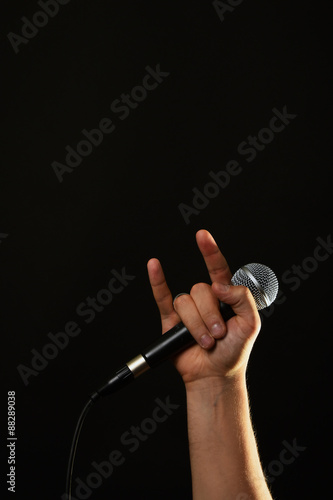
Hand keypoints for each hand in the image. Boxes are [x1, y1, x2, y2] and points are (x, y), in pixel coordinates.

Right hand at [147, 230, 260, 384]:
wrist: (215, 374)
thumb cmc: (234, 350)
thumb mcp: (250, 323)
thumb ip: (242, 298)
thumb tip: (217, 285)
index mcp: (224, 296)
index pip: (218, 269)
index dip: (210, 252)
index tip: (203, 236)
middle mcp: (205, 299)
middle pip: (200, 290)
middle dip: (210, 315)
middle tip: (219, 334)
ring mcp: (188, 309)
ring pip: (185, 302)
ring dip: (197, 325)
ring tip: (206, 341)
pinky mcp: (171, 320)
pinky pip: (162, 297)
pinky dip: (157, 281)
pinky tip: (154, 265)